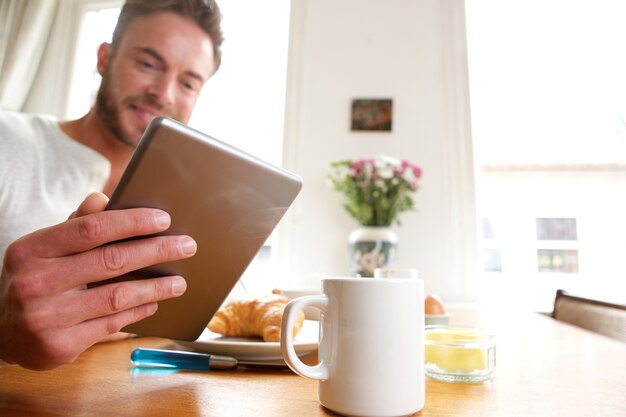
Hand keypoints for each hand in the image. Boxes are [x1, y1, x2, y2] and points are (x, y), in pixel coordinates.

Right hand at [0, 193, 195, 369]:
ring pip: (116, 296)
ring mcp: (46, 317)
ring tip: (179, 281)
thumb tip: (103, 199)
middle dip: (156, 251)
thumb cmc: (34, 280)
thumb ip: (76, 225)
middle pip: (111, 261)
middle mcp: (35, 282)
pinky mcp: (59, 345)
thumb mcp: (44, 249)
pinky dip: (138, 310)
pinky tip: (155, 302)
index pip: (91, 228)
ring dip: (156, 287)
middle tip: (187, 246)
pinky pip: (111, 324)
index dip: (132, 222)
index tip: (164, 219)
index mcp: (31, 250)